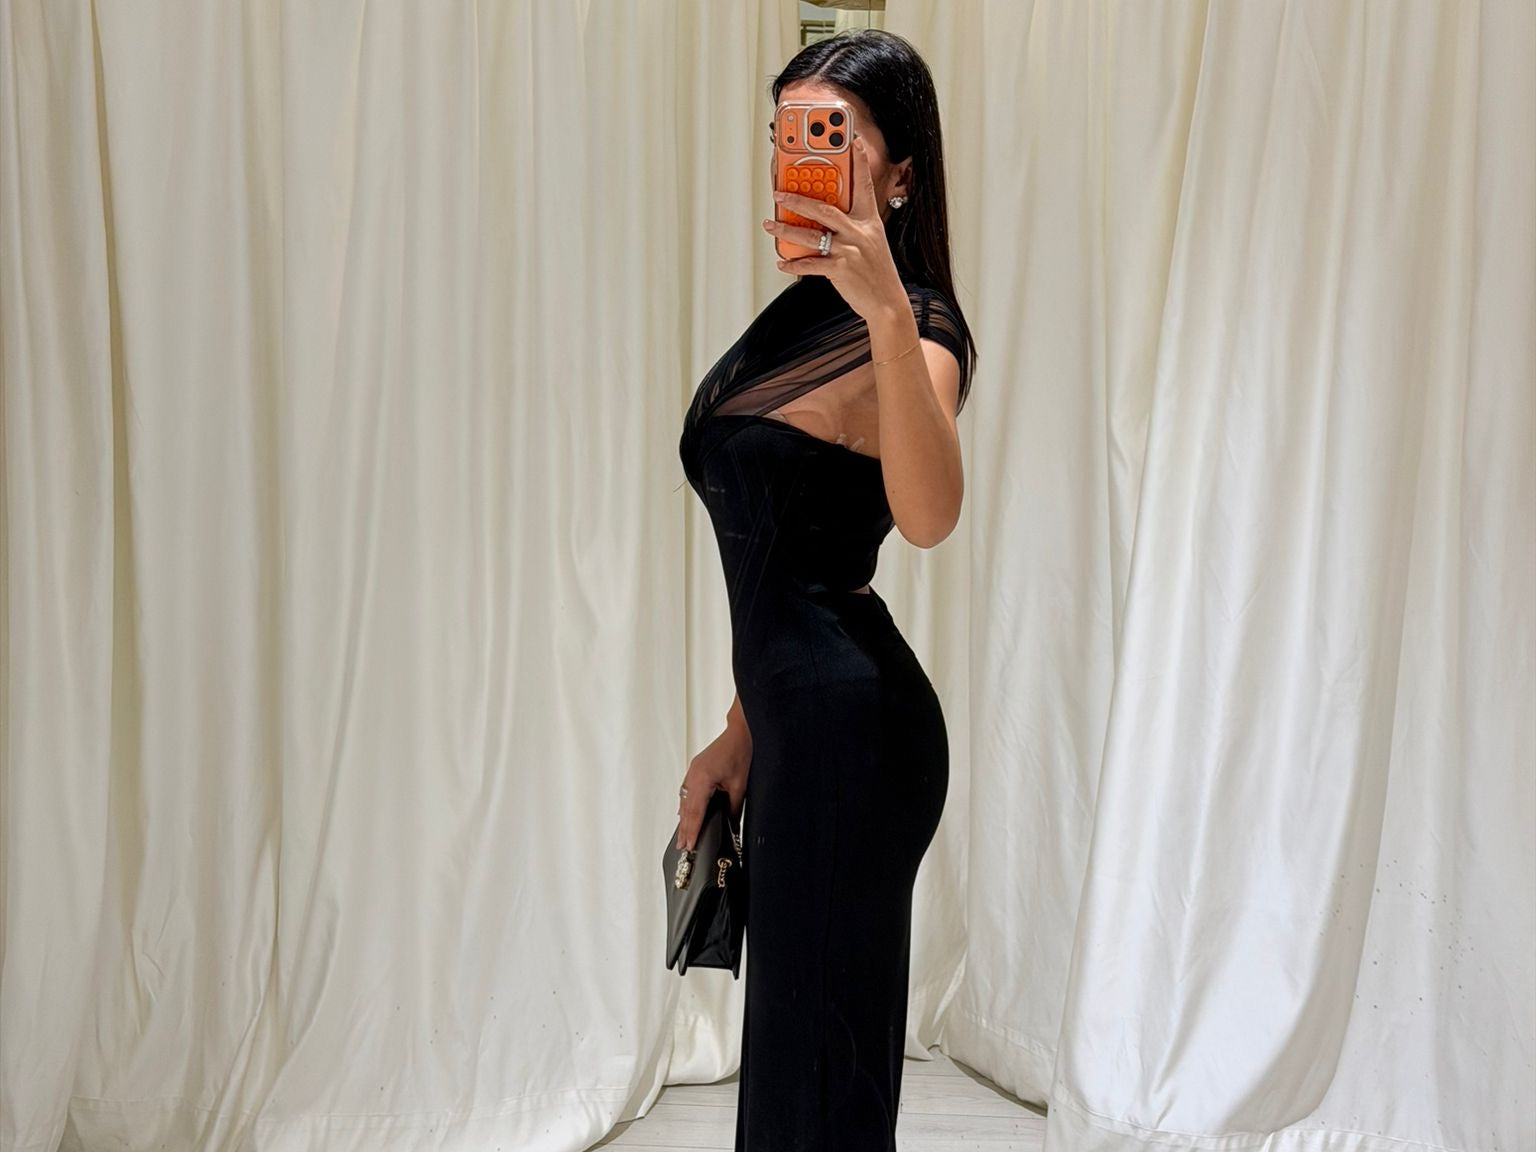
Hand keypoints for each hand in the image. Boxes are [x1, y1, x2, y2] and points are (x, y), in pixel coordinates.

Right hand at [675, 727, 750, 851]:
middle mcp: (693, 775)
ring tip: (682, 837)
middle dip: (684, 829)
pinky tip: (685, 815)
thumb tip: (730, 825)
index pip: (696, 812)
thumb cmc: (741, 752)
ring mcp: (692, 771)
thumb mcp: (740, 785)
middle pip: (687, 808)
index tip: (689, 845)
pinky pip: (687, 792)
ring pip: (685, 801)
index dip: (692, 830)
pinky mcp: (695, 769)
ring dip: (684, 819)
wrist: (741, 732)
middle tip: (682, 847)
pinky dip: (686, 806)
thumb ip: (733, 807)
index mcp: (702, 778)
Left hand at [761, 135, 907, 323]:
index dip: (859, 161)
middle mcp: (859, 232)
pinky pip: (810, 265)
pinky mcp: (840, 270)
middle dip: (797, 199)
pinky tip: (782, 262)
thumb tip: (822, 220)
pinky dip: (793, 264)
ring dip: (785, 230)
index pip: (864, 185)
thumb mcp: (872, 242)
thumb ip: (852, 227)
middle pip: (823, 208)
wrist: (888, 302)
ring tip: (769, 225)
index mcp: (868, 221)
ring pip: (810, 235)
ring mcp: (849, 250)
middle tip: (778, 193)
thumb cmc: (876, 272)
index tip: (852, 140)